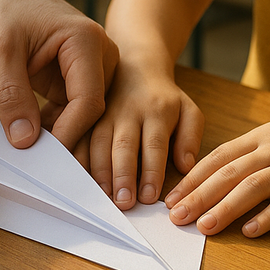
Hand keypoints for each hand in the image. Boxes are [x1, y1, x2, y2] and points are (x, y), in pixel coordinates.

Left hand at [0, 0, 118, 150]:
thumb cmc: (3, 12)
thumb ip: (11, 96)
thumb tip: (24, 141)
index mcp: (86, 41)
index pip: (88, 100)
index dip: (68, 133)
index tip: (45, 158)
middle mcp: (101, 55)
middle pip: (93, 112)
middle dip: (69, 140)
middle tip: (44, 170)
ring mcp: (95, 70)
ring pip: (86, 117)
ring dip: (62, 137)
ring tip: (37, 160)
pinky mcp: (82, 81)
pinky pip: (75, 113)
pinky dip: (56, 128)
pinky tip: (35, 142)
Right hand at [88, 62, 203, 208]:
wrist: (136, 67)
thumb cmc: (165, 99)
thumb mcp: (189, 111)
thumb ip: (191, 138)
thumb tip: (186, 166)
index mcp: (157, 111)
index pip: (155, 145)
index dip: (151, 172)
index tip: (149, 197)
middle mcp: (129, 112)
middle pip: (124, 146)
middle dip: (123, 176)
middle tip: (123, 202)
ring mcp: (105, 113)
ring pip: (99, 143)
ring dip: (100, 171)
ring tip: (103, 196)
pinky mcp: (88, 116)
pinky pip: (80, 138)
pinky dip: (78, 159)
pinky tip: (80, 179)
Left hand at [164, 114, 269, 236]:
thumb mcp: (269, 138)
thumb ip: (240, 157)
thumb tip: (203, 182)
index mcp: (256, 138)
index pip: (216, 159)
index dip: (191, 180)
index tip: (170, 199)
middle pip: (229, 174)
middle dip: (200, 196)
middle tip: (177, 217)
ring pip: (254, 187)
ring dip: (227, 208)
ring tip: (205, 227)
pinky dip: (268, 217)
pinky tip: (250, 231)